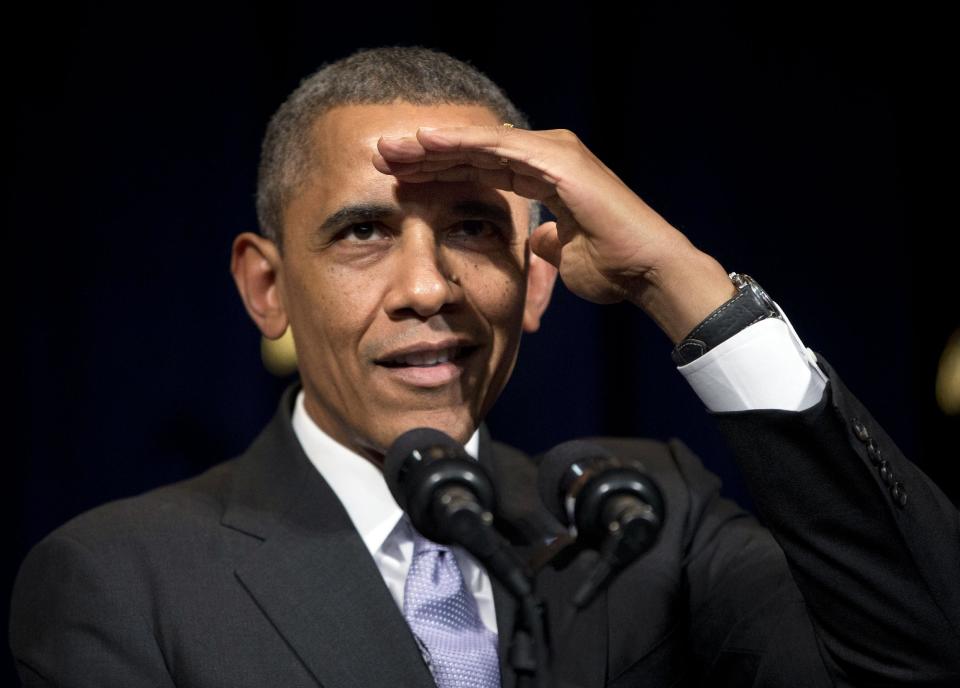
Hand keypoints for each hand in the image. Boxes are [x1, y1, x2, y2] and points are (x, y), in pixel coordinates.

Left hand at [373, 124, 735, 342]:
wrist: (645, 273)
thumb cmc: (611, 268)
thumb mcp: (564, 254)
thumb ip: (547, 242)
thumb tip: (538, 241)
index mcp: (544, 177)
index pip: (481, 170)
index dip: (439, 173)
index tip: (399, 181)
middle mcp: (547, 157)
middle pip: (474, 153)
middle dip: (427, 155)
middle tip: (382, 157)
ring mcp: (554, 153)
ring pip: (480, 144)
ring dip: (433, 146)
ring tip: (390, 148)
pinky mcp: (557, 159)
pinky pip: (499, 148)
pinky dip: (462, 144)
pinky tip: (426, 142)